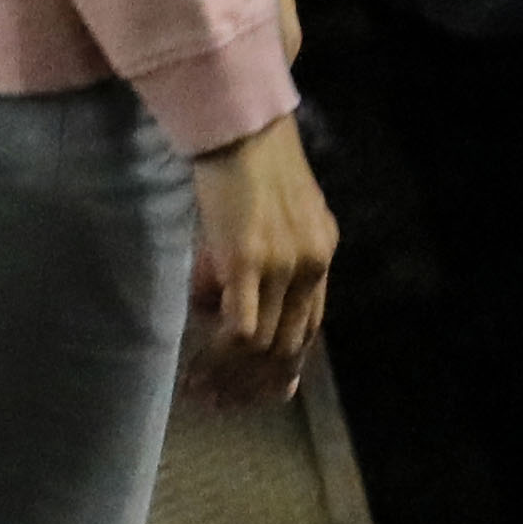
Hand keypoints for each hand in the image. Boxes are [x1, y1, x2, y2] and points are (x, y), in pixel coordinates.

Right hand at [183, 110, 334, 405]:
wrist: (239, 124)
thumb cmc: (249, 160)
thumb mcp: (277, 212)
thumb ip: (269, 254)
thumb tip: (228, 303)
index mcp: (322, 251)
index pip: (310, 328)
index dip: (285, 365)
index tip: (264, 392)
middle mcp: (310, 264)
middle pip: (289, 344)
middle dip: (254, 382)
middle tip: (221, 400)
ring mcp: (282, 265)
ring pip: (264, 344)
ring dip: (232, 372)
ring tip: (202, 386)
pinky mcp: (248, 261)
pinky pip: (239, 329)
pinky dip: (220, 351)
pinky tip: (200, 359)